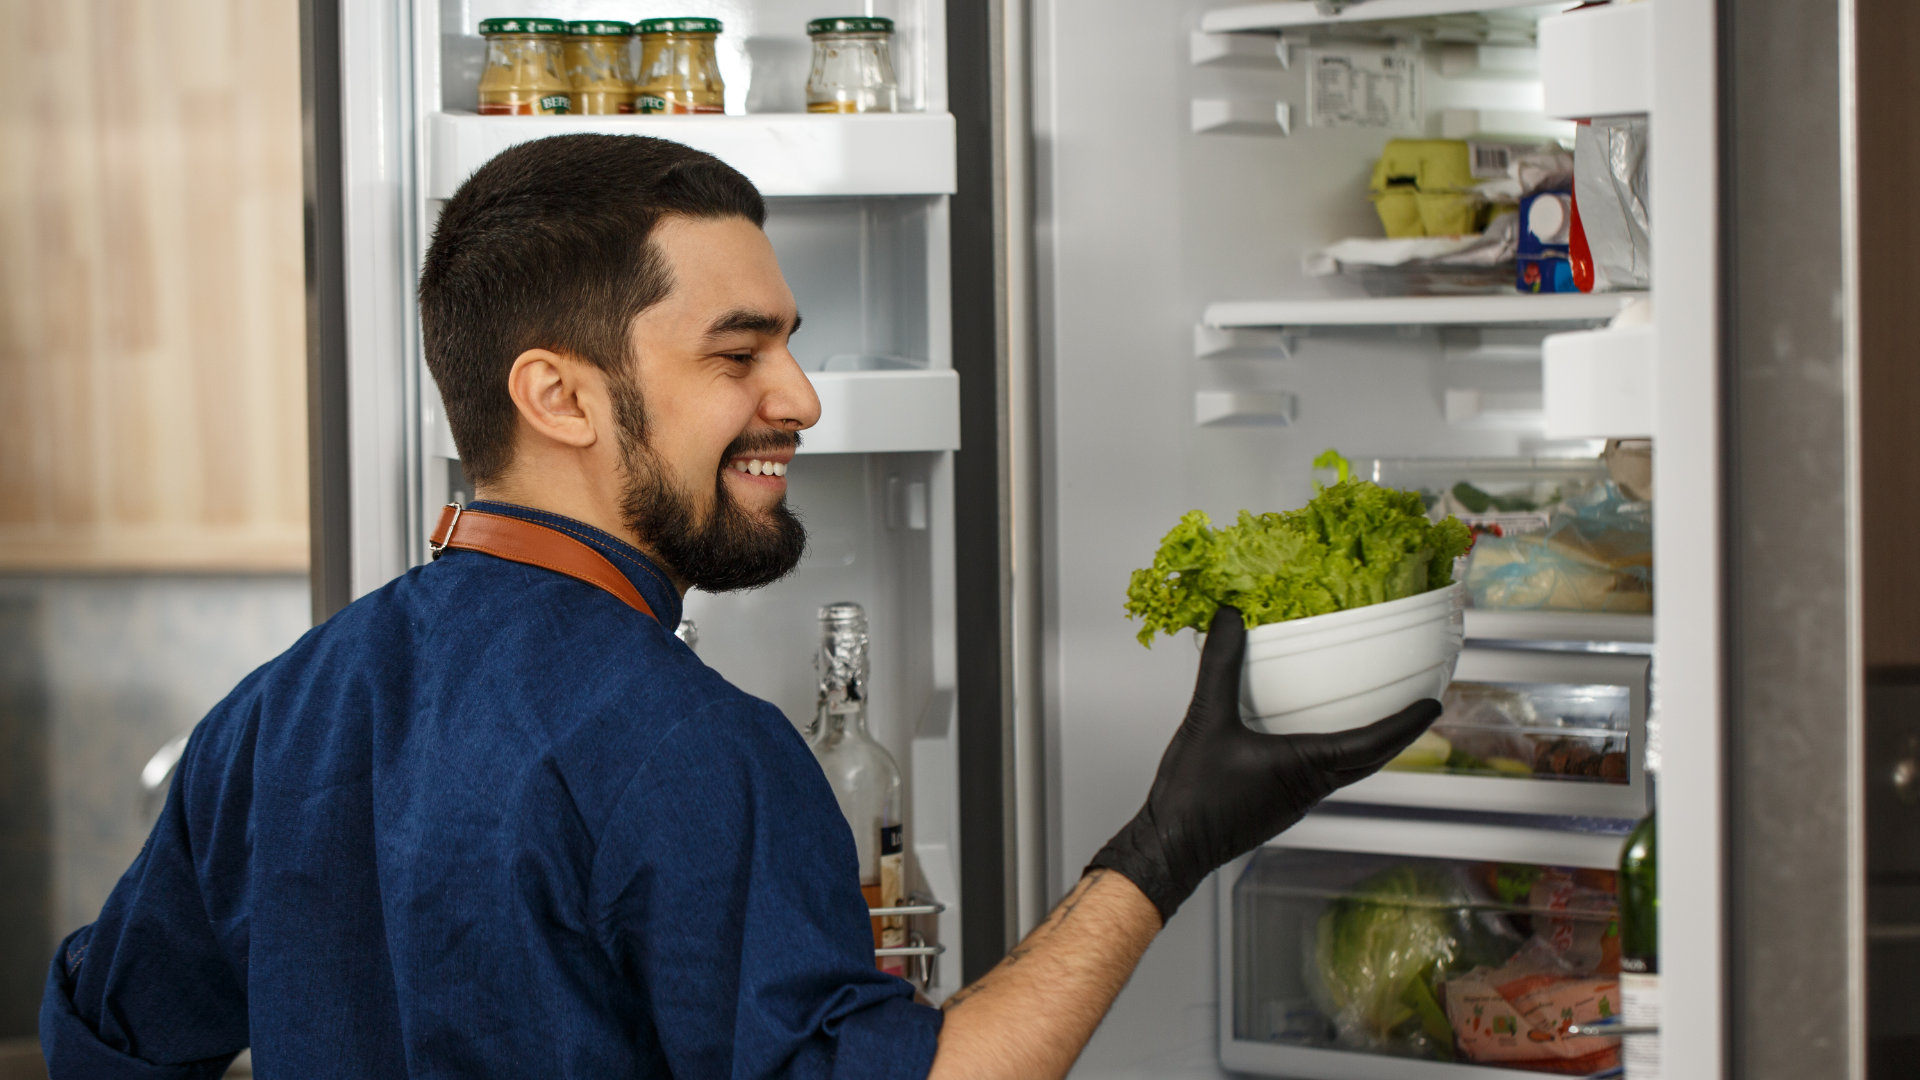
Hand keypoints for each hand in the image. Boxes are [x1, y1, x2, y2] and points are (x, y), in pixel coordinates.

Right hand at [1087, 605, 1441, 922]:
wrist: (1172, 848)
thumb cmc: (1194, 798)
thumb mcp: (1206, 720)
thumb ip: (1220, 665)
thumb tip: (1231, 618)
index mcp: (1305, 768)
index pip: (1372, 744)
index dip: (1406, 723)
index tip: (1433, 705)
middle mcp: (1309, 787)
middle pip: (1371, 760)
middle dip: (1398, 735)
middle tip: (1419, 710)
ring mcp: (1295, 799)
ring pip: (1349, 771)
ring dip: (1371, 747)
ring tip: (1379, 719)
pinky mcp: (1279, 804)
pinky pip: (1324, 776)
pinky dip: (1339, 755)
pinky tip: (1316, 737)